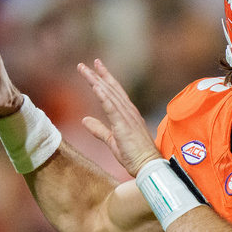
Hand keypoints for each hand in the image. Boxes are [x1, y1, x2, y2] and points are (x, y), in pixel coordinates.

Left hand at [79, 59, 162, 176]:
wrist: (148, 167)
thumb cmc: (134, 156)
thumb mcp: (112, 141)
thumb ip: (99, 129)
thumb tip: (84, 120)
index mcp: (127, 115)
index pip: (114, 92)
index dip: (104, 78)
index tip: (95, 66)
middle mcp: (129, 112)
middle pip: (110, 89)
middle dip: (96, 75)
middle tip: (83, 65)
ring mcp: (128, 118)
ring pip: (110, 95)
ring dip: (97, 81)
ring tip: (85, 70)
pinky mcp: (125, 126)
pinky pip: (113, 109)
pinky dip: (104, 97)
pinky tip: (97, 87)